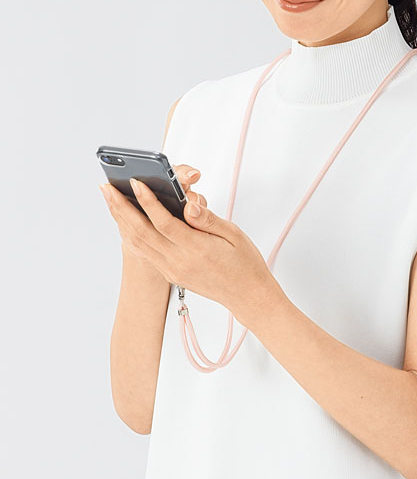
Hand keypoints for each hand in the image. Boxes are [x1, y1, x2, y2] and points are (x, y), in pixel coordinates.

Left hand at [99, 173, 283, 325]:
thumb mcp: (234, 235)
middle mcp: (180, 262)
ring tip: (110, 201)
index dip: (147, 201)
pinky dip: (131, 235)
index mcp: (197, 249)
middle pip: (142, 232)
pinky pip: (145, 253)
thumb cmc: (245, 264)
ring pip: (139, 243)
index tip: (136, 183)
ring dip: (121, 221)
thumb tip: (189, 204)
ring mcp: (173, 270)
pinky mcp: (171, 274)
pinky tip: (126, 222)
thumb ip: (208, 219)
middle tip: (107, 188)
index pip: (164, 222)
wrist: (247, 295)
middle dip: (121, 208)